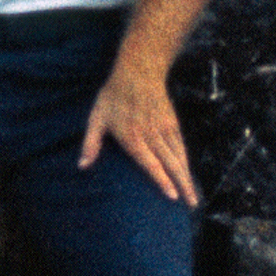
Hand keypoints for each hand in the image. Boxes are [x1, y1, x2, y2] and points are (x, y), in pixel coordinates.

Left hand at [79, 65, 194, 203]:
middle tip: (191, 205)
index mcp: (133, 137)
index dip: (162, 180)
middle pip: (171, 164)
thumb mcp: (97, 117)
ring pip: (179, 157)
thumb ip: (90, 143)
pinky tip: (188, 174)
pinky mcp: (172, 123)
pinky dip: (186, 162)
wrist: (138, 71)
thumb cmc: (113, 95)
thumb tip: (81, 166)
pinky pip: (181, 146)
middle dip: (182, 186)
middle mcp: (152, 135)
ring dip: (187, 177)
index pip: (150, 163)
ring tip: (193, 196)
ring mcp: (164, 129)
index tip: (172, 196)